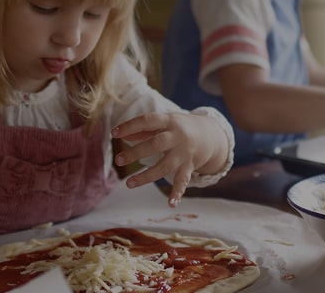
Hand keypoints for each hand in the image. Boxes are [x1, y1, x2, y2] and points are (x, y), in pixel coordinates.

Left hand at [111, 112, 228, 206]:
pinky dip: (178, 193)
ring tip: (129, 184)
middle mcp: (178, 137)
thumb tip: (120, 134)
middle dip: (136, 153)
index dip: (130, 126)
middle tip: (119, 161)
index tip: (114, 133)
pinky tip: (171, 204)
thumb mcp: (164, 122)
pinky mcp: (189, 166)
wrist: (210, 134)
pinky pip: (183, 181)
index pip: (148, 121)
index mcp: (169, 121)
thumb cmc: (179, 127)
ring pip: (165, 166)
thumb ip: (143, 129)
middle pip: (156, 144)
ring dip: (147, 176)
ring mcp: (184, 153)